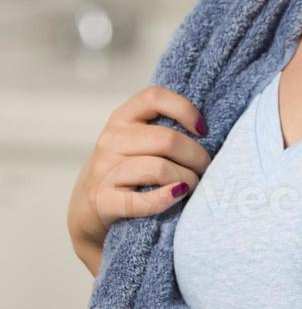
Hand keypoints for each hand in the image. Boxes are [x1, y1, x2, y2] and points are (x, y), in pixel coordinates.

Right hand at [66, 86, 211, 253]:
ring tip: (192, 186)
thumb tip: (207, 130)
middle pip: (167, 140)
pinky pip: (144, 200)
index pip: (154, 97)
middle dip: (196, 157)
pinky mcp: (102, 201)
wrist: (87, 211)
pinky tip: (177, 196)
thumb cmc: (126, 171)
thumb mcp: (137, 141)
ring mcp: (104, 170)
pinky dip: (166, 199)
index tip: (203, 129)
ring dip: (187, 180)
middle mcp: (110, 139)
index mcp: (122, 118)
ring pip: (160, 169)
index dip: (184, 109)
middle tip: (205, 169)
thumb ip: (162, 129)